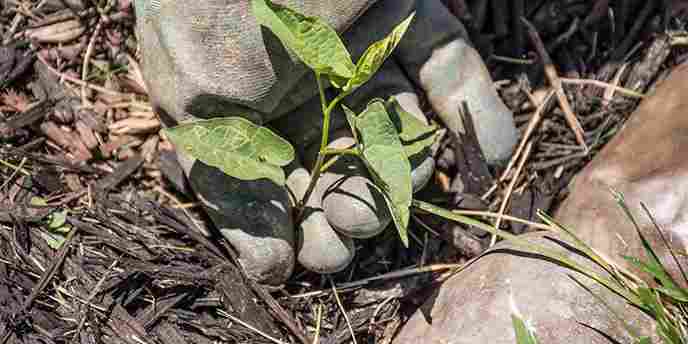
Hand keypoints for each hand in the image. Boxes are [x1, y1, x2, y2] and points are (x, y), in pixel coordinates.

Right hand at [135, 0, 516, 283]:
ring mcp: (359, 50)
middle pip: (345, 161)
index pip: (282, 182)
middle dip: (356, 203)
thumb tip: (267, 269)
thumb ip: (236, 189)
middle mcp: (305, 86)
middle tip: (355, 225)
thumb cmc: (212, 8)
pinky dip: (473, 111)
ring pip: (399, 123)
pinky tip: (489, 156)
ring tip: (411, 189)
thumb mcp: (203, 107)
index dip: (300, 223)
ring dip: (411, 165)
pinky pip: (447, 68)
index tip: (316, 252)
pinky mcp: (406, 14)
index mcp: (246, 109)